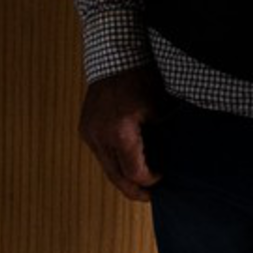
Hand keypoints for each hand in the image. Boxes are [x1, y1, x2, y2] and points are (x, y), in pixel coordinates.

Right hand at [79, 69, 159, 200]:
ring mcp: (89, 133)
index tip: (162, 177)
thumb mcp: (158, 110)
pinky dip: (114, 160)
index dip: (150, 181)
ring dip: (123, 176)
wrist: (115, 56)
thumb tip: (167, 161)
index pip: (135, 173)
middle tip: (149, 196)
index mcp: (120, 132)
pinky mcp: (85, 129)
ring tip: (140, 180)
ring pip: (106, 168)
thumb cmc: (140, 78)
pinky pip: (101, 154)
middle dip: (134, 190)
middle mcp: (99, 136)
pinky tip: (128, 160)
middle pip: (116, 178)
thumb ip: (161, 139)